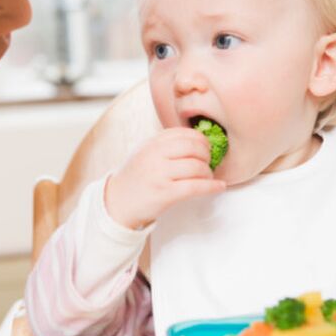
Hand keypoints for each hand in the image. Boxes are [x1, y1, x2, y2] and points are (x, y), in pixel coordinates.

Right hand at [104, 127, 225, 228]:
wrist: (117, 201)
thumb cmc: (135, 177)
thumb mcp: (144, 152)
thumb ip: (165, 144)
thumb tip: (197, 141)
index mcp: (152, 143)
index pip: (185, 133)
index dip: (201, 140)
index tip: (206, 148)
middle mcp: (155, 155)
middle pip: (194, 147)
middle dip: (207, 155)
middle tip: (208, 163)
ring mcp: (159, 174)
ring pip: (197, 167)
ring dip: (209, 173)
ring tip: (208, 177)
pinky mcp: (164, 193)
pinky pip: (195, 187)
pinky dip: (212, 187)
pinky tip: (218, 187)